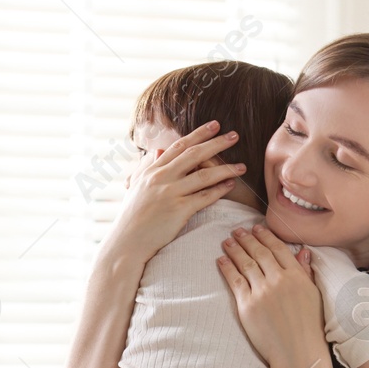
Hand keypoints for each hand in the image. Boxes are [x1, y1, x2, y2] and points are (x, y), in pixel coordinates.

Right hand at [103, 121, 247, 266]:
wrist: (126, 242)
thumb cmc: (132, 217)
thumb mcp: (136, 187)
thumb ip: (146, 167)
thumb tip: (157, 150)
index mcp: (152, 171)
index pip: (179, 146)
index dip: (198, 134)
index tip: (215, 125)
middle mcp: (161, 178)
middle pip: (194, 155)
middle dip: (216, 143)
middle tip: (235, 135)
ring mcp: (170, 194)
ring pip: (203, 175)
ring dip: (225, 169)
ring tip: (242, 166)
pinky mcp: (178, 211)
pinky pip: (204, 197)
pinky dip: (219, 190)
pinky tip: (231, 185)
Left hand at [216, 224, 330, 367]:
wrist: (297, 353)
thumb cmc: (309, 328)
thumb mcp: (314, 295)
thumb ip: (306, 272)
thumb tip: (303, 251)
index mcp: (297, 276)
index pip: (279, 248)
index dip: (266, 236)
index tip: (257, 228)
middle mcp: (279, 280)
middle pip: (259, 252)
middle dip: (247, 238)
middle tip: (237, 231)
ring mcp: (263, 291)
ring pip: (245, 263)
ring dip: (234, 249)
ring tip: (227, 241)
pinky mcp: (248, 304)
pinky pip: (235, 280)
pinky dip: (227, 268)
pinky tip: (221, 259)